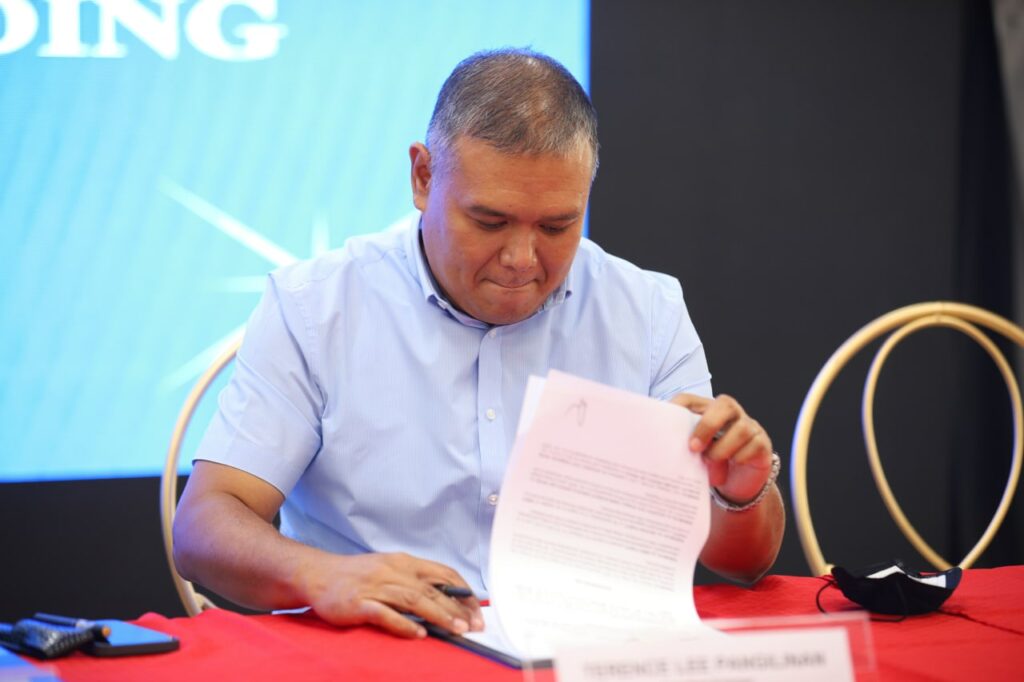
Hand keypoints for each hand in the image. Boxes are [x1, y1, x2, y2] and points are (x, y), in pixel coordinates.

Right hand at [306, 552, 483, 638]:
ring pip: (414, 600)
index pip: (442, 573)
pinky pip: (385, 614)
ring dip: (439, 615)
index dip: (462, 591)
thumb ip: (415, 582)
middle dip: (456, 608)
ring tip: (457, 630)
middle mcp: (393, 570)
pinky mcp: (359, 603)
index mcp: (404, 562)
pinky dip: (404, 625)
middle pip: (431, 589)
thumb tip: (447, 601)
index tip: (476, 609)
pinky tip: (419, 635)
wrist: (319, 575)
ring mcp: (376, 586)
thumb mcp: (391, 571)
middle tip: (474, 625)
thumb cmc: (358, 576)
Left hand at [670, 393, 773, 504]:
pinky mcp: (762, 444)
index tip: (667, 422)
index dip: (678, 406)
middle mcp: (731, 414)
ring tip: (710, 460)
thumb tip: (665, 448)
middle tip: (693, 447)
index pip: (690, 400)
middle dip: (707, 425)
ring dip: (723, 447)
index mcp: (707, 411)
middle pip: (724, 404)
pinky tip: (733, 464)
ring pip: (742, 428)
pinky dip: (740, 457)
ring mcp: (750, 427)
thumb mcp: (695, 454)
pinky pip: (755, 445)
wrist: (736, 485)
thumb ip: (684, 446)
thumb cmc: (711, 464)